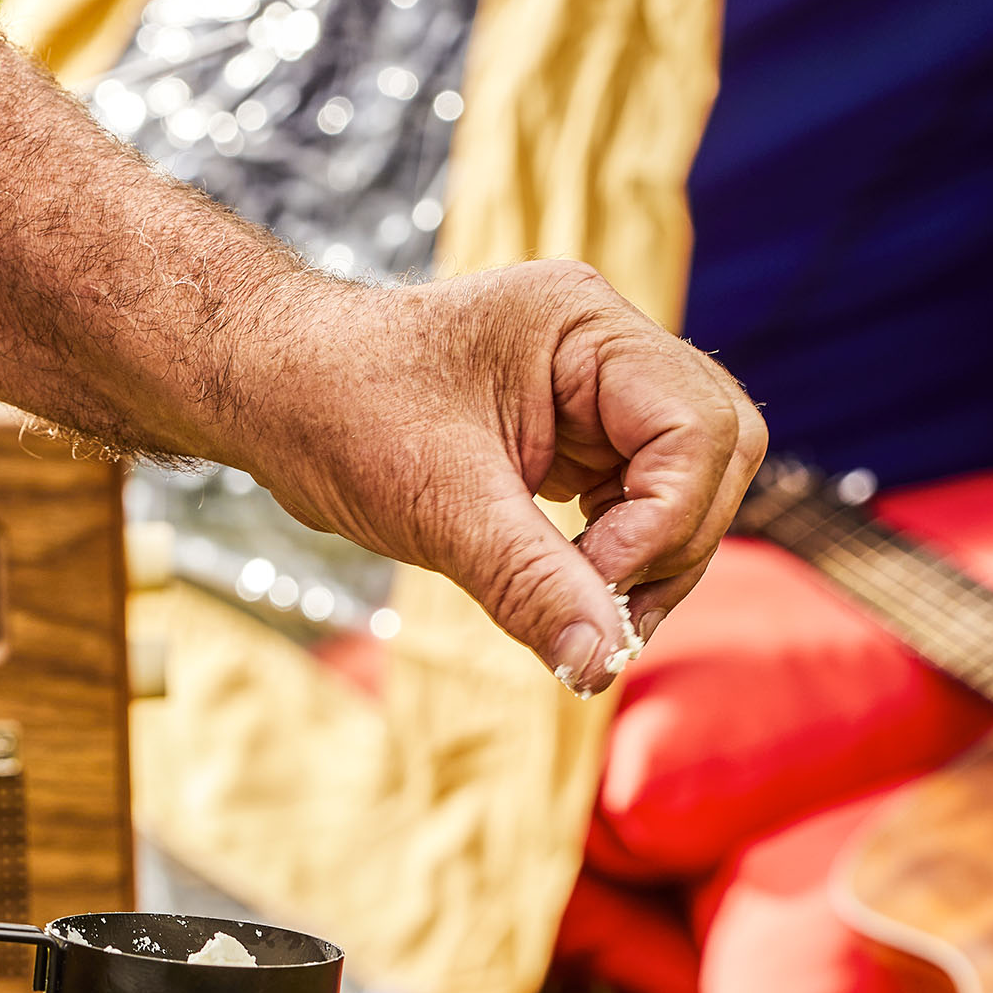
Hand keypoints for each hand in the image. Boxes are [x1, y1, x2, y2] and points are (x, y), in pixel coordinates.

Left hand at [238, 259, 765, 694]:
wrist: (273, 391)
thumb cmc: (337, 412)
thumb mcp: (438, 506)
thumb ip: (532, 584)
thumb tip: (601, 667)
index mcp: (583, 325)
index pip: (697, 428)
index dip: (664, 523)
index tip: (592, 585)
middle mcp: (605, 348)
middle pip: (718, 450)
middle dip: (676, 543)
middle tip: (604, 613)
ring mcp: (595, 394)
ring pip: (690, 484)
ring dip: (655, 561)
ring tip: (585, 615)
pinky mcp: (576, 441)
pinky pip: (640, 503)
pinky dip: (620, 560)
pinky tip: (569, 588)